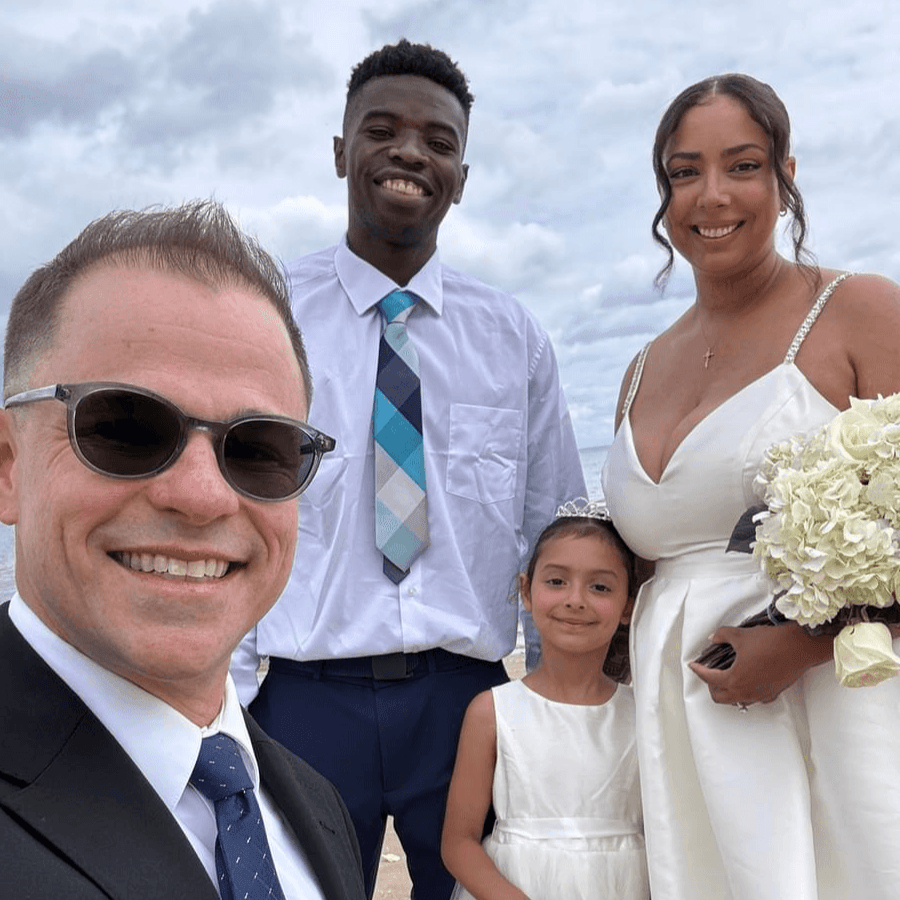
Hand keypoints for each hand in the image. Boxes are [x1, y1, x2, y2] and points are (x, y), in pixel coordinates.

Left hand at [688, 623, 832, 705]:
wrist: (799, 648)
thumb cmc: (770, 643)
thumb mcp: (739, 635)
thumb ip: (722, 636)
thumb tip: (714, 638)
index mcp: (734, 679)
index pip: (709, 678)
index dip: (698, 670)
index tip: (693, 665)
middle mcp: (746, 692)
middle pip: (720, 697)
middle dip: (711, 687)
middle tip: (708, 674)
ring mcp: (760, 695)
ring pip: (737, 700)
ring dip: (728, 691)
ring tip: (726, 677)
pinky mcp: (772, 694)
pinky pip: (754, 698)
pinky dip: (745, 692)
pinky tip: (746, 680)